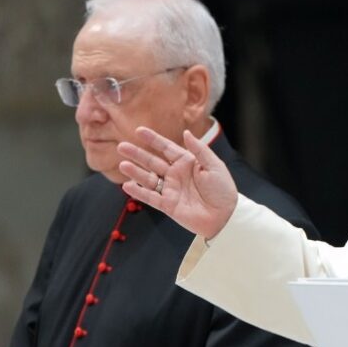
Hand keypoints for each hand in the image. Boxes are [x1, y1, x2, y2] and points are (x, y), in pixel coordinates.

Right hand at [118, 127, 236, 238]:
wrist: (225, 216)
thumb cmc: (223, 190)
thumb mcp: (214, 166)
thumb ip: (199, 150)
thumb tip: (186, 132)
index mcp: (188, 163)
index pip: (167, 148)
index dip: (153, 139)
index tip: (139, 130)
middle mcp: (176, 174)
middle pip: (153, 162)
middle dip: (137, 154)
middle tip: (122, 146)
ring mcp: (171, 190)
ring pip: (149, 179)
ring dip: (135, 172)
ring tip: (122, 164)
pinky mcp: (168, 205)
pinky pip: (150, 198)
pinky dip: (139, 192)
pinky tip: (127, 185)